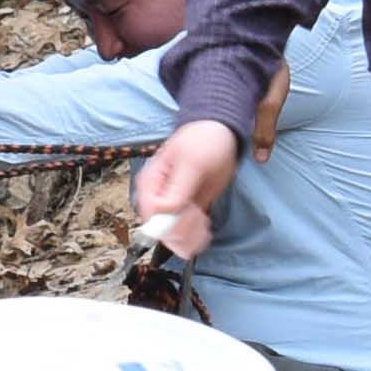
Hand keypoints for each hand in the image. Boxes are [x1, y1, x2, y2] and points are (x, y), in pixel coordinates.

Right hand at [134, 118, 242, 257]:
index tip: (191, 217)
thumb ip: (177, 188)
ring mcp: (171, 206)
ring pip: (172, 235)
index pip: (150, 214)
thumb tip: (164, 211)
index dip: (168, 223)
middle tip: (202, 223)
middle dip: (181, 232)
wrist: (220, 134)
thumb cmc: (203, 142)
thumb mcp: (192, 162)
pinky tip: (205, 230)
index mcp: (150, 182)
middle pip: (159, 228)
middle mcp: (156, 197)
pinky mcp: (186, 211)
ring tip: (205, 227)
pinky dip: (195, 236)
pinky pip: (185, 233)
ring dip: (189, 237)